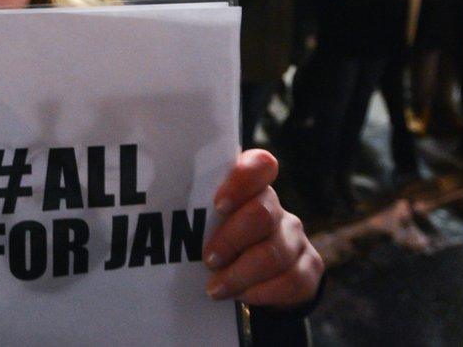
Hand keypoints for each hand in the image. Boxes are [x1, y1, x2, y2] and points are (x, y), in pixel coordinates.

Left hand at [203, 150, 323, 308]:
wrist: (261, 277)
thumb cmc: (220, 240)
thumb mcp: (207, 223)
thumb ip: (193, 211)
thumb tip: (153, 209)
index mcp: (252, 188)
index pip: (261, 165)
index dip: (242, 181)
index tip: (217, 204)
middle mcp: (277, 209)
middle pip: (262, 214)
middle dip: (231, 240)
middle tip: (208, 259)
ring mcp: (296, 238)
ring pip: (273, 253)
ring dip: (240, 274)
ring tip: (215, 288)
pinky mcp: (310, 268)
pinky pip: (291, 281)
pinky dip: (262, 292)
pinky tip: (242, 297)